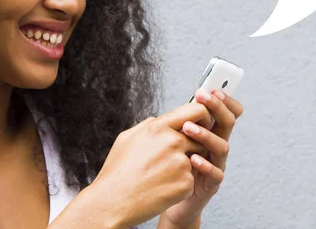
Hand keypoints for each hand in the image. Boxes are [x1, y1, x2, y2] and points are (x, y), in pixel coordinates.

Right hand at [86, 102, 215, 228]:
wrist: (112, 203)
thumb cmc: (117, 171)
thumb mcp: (127, 138)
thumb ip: (149, 125)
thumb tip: (162, 120)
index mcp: (159, 127)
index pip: (196, 110)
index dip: (203, 116)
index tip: (203, 122)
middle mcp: (173, 142)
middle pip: (199, 139)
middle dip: (190, 148)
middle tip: (168, 161)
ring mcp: (181, 164)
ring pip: (194, 160)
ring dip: (182, 168)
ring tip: (159, 176)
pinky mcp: (186, 184)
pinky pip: (190, 179)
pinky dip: (179, 185)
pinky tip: (161, 189)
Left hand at [160, 89, 243, 227]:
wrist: (170, 198)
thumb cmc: (173, 164)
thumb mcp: (177, 138)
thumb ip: (183, 121)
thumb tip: (186, 102)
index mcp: (212, 132)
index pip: (228, 111)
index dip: (224, 100)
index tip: (212, 88)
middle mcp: (217, 146)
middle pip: (228, 123)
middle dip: (218, 107)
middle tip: (203, 96)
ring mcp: (217, 164)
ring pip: (222, 146)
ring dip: (206, 134)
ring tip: (187, 128)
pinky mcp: (212, 184)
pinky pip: (216, 173)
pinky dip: (205, 164)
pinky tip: (193, 158)